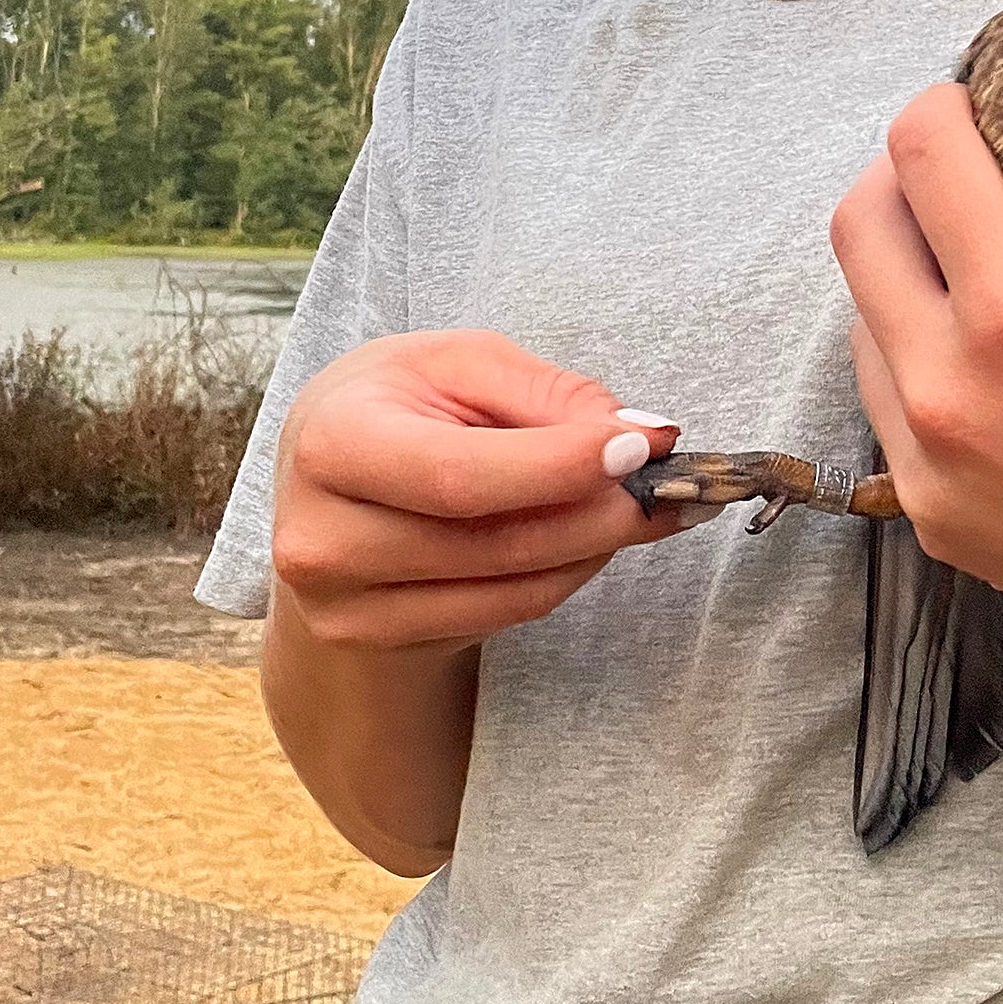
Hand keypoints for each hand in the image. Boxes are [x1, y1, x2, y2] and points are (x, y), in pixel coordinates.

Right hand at [269, 328, 684, 654]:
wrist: (329, 478)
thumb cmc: (400, 402)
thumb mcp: (462, 363)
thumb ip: (548, 396)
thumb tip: (640, 437)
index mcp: (334, 444)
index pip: (459, 476)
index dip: (558, 467)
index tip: (643, 445)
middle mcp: (323, 539)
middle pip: (494, 541)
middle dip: (603, 510)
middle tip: (679, 482)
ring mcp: (347, 607)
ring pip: (512, 586)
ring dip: (599, 545)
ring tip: (649, 502)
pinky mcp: (380, 640)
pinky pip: (506, 612)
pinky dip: (567, 573)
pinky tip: (595, 535)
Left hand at [833, 84, 1002, 700]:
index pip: (921, 159)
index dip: (939, 106)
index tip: (969, 98)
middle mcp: (953, 395)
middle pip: (860, 229)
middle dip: (899, 175)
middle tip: (955, 162)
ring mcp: (932, 470)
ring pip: (861, 320)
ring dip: (898, 267)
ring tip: (960, 247)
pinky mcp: (936, 523)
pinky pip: (886, 403)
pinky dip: (913, 351)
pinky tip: (970, 339)